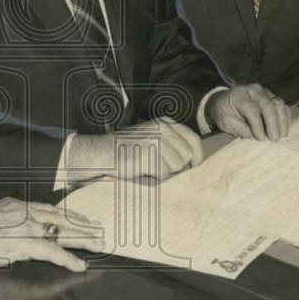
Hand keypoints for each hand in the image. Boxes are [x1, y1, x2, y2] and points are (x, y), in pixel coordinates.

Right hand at [0, 198, 103, 271]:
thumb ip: (8, 218)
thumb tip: (17, 226)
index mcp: (16, 205)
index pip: (49, 209)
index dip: (68, 215)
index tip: (81, 218)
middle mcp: (24, 212)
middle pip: (60, 217)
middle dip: (81, 223)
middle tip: (99, 228)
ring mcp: (24, 227)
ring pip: (61, 232)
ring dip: (82, 238)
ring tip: (98, 243)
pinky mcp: (22, 245)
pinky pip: (51, 252)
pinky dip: (67, 258)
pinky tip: (80, 264)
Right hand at [66, 117, 203, 181]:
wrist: (102, 153)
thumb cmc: (128, 149)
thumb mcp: (152, 136)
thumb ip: (172, 142)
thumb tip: (194, 161)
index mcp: (165, 123)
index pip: (194, 140)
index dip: (196, 156)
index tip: (192, 165)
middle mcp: (163, 129)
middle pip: (188, 155)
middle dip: (178, 166)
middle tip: (160, 166)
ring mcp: (156, 141)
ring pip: (177, 166)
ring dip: (164, 171)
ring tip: (148, 165)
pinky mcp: (150, 155)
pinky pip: (164, 174)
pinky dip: (154, 176)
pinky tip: (142, 168)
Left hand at [208, 84, 289, 140]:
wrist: (225, 101)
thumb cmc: (225, 113)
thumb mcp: (225, 122)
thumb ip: (240, 129)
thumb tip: (256, 136)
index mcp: (239, 96)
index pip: (251, 109)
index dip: (257, 125)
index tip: (261, 138)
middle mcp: (253, 91)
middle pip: (268, 104)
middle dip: (273, 123)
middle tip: (274, 139)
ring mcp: (265, 92)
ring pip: (279, 104)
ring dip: (282, 121)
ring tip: (282, 135)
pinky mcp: (272, 97)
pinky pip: (283, 106)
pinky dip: (286, 118)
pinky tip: (284, 130)